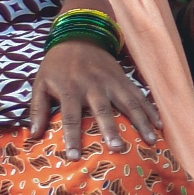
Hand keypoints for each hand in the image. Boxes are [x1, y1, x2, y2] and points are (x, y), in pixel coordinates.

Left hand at [27, 40, 161, 154]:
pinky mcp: (124, 79)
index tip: (74, 157)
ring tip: (150, 140)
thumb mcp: (40, 84)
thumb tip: (33, 135)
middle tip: (117, 147)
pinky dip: (151, 109)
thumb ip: (38, 109)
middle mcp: (93, 87)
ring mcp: (112, 83)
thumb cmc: (56, 66)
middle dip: (110, 129)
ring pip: (128, 103)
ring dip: (140, 122)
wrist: (79, 37)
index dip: (71, 137)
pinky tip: (159, 124)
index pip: (69, 117)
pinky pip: (140, 96)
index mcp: (70, 90)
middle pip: (103, 110)